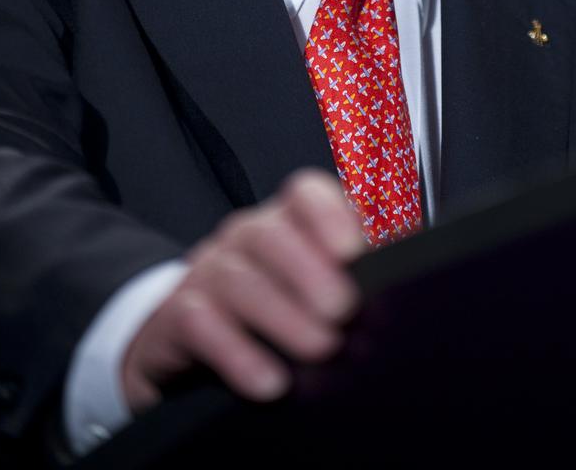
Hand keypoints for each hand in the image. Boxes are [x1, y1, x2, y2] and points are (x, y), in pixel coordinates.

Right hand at [121, 169, 365, 412]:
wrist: (182, 335)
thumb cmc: (268, 305)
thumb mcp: (308, 286)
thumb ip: (349, 278)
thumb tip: (400, 284)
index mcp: (282, 221)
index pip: (303, 194)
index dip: (329, 214)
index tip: (354, 252)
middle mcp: (242, 237)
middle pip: (269, 234)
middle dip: (309, 271)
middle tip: (343, 312)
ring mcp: (205, 272)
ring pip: (237, 278)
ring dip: (282, 315)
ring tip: (321, 348)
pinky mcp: (175, 317)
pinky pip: (199, 324)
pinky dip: (238, 353)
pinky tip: (270, 382)